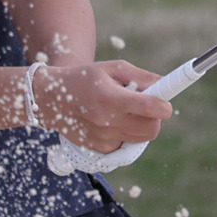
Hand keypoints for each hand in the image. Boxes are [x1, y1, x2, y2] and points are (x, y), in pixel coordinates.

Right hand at [34, 60, 172, 152]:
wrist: (51, 100)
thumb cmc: (84, 79)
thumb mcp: (112, 68)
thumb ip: (141, 76)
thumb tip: (165, 85)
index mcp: (111, 98)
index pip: (150, 108)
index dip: (165, 106)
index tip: (165, 102)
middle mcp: (107, 121)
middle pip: (152, 129)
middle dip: (156, 118)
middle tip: (146, 106)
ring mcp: (103, 138)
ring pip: (141, 139)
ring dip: (142, 126)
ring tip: (126, 112)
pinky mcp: (100, 148)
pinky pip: (126, 143)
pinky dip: (126, 133)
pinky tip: (110, 121)